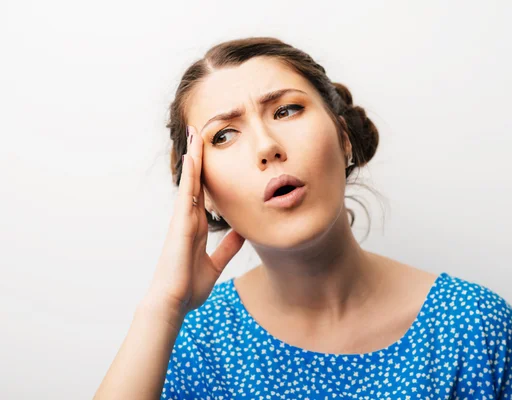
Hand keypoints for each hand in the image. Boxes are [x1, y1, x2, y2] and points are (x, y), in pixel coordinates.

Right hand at [142, 125, 244, 323]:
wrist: (174, 303)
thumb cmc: (189, 286)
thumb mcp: (216, 263)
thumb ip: (228, 247)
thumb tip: (242, 233)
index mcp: (196, 228)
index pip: (204, 194)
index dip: (207, 174)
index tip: (211, 156)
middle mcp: (188, 220)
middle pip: (195, 182)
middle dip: (198, 158)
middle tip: (200, 133)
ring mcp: (182, 220)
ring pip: (190, 182)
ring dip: (194, 158)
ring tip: (196, 134)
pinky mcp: (179, 225)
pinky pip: (186, 194)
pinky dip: (189, 175)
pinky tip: (192, 156)